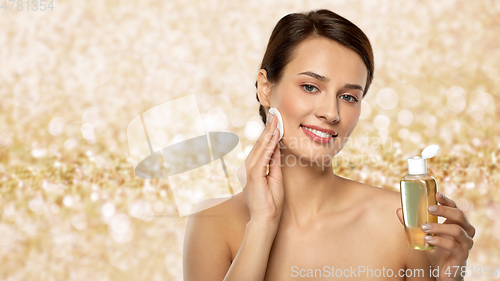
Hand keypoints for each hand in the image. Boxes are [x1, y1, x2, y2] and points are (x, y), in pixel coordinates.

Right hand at [239, 111, 283, 225]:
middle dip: (268, 128)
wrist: (265, 220)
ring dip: (269, 132)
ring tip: (276, 119)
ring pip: (261, 147)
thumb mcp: (275, 178)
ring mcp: (249, 171)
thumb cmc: (271, 203)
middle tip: (275, 113)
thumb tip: (277, 147)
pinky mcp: (253, 176)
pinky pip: (263, 156)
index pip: (261, 147)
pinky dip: (270, 145)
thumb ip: (274, 162)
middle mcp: (247, 168)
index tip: (275, 120)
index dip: (269, 133)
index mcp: (252, 168)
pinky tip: (275, 135)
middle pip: (260, 144)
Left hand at [397, 192, 474, 280]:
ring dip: (439, 226)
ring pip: (457, 230)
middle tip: (429, 208)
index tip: (436, 194)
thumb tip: (399, 210)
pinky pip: (453, 245)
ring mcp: (466, 243)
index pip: (455, 208)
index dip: (447, 200)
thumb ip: (413, 224)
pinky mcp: (462, 255)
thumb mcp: (424, 235)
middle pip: (459, 215)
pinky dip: (439, 241)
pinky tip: (428, 239)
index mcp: (457, 223)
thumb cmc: (435, 251)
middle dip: (444, 210)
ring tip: (424, 227)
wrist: (442, 272)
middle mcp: (465, 231)